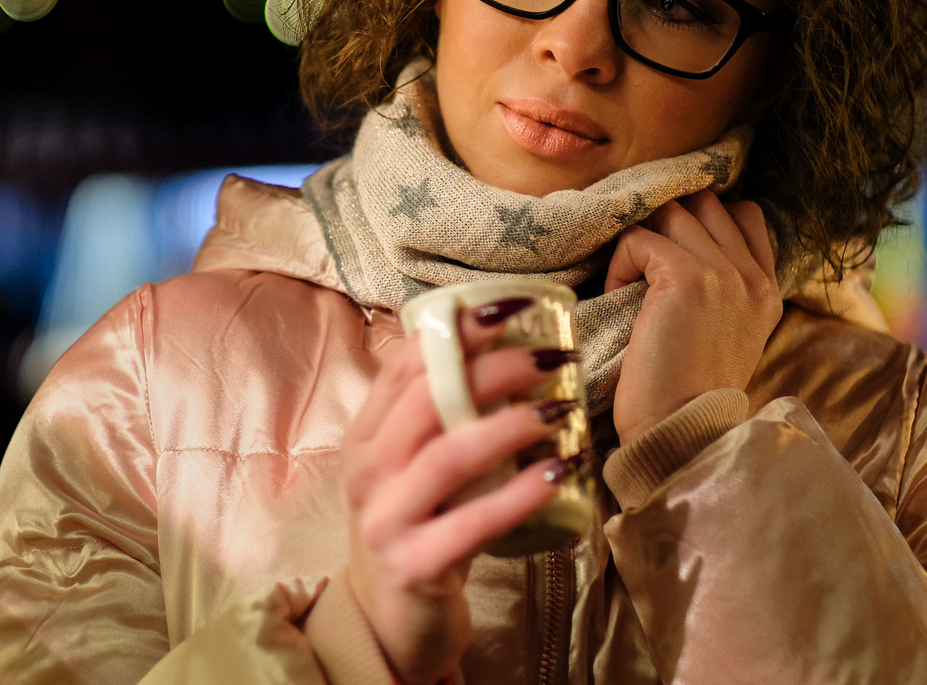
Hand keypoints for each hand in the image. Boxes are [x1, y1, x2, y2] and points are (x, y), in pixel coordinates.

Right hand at [342, 301, 576, 684]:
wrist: (393, 620)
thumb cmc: (419, 525)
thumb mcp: (415, 464)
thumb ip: (441, 413)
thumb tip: (503, 346)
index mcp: (366, 434)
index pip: (405, 364)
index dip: (457, 330)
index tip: (512, 306)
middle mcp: (368, 470)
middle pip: (428, 401)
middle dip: (493, 369)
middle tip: (551, 357)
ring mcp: (387, 518)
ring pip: (448, 456)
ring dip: (510, 426)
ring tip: (559, 410)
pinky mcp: (416, 565)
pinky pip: (471, 523)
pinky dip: (517, 495)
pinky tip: (557, 474)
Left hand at [606, 191, 782, 445]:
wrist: (680, 432)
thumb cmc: (687, 393)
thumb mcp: (725, 335)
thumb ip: (721, 289)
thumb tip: (679, 246)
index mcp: (767, 290)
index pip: (744, 213)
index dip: (702, 220)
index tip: (672, 251)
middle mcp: (752, 276)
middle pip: (704, 203)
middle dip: (667, 223)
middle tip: (646, 265)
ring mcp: (722, 272)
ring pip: (671, 213)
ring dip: (642, 242)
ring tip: (632, 285)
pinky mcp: (683, 276)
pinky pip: (638, 238)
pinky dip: (620, 264)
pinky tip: (619, 298)